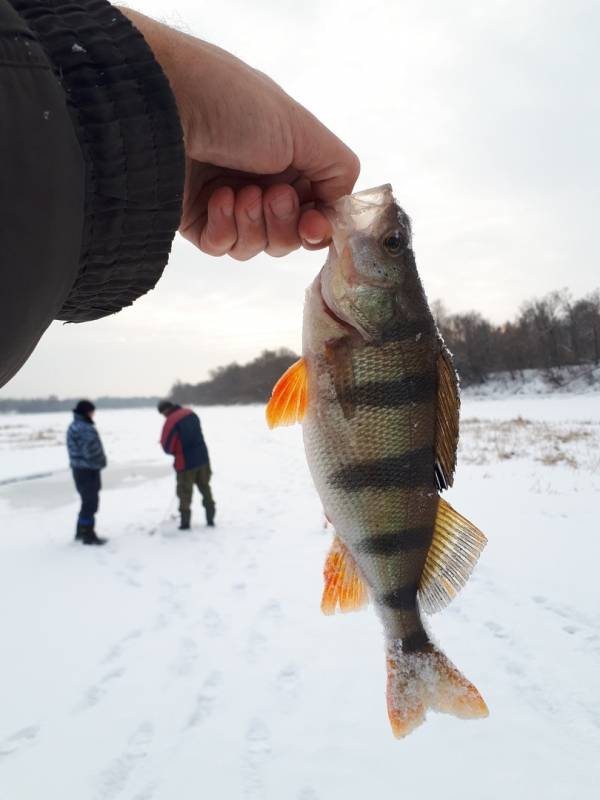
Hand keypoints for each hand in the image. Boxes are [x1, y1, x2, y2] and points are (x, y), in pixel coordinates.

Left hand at [119, 9, 359, 259]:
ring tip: (240, 193)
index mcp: (286, 156)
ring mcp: (225, 201)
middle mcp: (257, 179)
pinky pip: (222, 247)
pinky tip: (216, 199)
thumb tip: (340, 206)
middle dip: (284, 223)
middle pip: (288, 236)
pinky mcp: (194, 220)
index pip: (314, 209)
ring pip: (257, 247)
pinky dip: (225, 228)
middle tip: (272, 195)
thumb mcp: (304, 130)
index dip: (317, 226)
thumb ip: (338, 170)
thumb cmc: (233, 104)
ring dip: (254, 224)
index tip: (314, 227)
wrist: (164, 106)